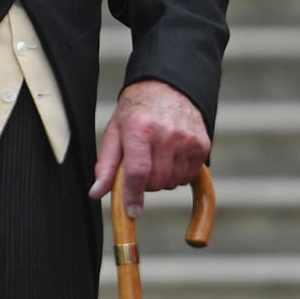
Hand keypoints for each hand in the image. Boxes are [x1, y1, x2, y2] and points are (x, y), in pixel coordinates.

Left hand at [91, 80, 209, 216]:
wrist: (167, 86)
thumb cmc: (136, 112)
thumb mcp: (114, 132)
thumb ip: (106, 165)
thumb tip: (96, 193)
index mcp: (140, 129)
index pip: (138, 172)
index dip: (133, 195)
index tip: (132, 211)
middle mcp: (167, 133)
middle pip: (156, 182)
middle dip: (145, 184)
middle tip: (141, 168)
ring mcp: (188, 139)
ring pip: (173, 182)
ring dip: (162, 179)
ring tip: (156, 158)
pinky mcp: (202, 144)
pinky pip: (189, 175)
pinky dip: (178, 173)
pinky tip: (171, 156)